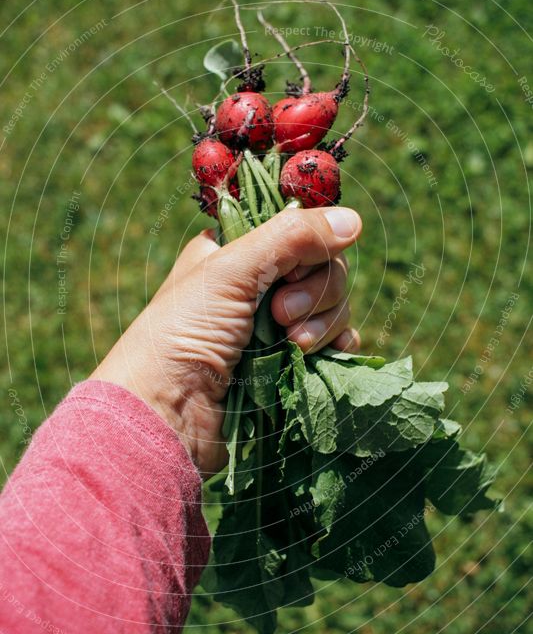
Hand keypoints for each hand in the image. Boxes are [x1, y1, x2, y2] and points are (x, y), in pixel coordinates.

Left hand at [92, 206, 361, 477]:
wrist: (169, 413)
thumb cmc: (184, 333)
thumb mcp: (232, 272)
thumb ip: (291, 238)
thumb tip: (352, 219)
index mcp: (236, 252)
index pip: (296, 230)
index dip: (306, 245)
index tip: (291, 267)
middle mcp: (258, 284)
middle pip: (322, 265)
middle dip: (313, 289)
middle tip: (279, 314)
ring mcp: (277, 325)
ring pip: (332, 303)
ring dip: (323, 320)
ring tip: (292, 343)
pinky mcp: (291, 362)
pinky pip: (337, 341)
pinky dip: (337, 343)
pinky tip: (321, 354)